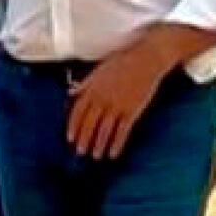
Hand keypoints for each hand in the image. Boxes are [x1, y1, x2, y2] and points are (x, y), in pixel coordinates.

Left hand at [66, 37, 173, 159]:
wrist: (145, 60)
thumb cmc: (121, 62)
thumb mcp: (98, 70)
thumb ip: (85, 83)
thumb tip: (72, 92)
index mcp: (92, 88)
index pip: (78, 111)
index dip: (73, 126)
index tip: (70, 138)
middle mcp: (102, 98)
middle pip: (89, 123)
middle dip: (84, 139)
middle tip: (80, 152)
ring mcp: (117, 105)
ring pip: (104, 130)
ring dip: (99, 145)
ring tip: (95, 156)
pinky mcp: (132, 111)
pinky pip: (122, 131)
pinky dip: (117, 144)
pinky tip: (113, 154)